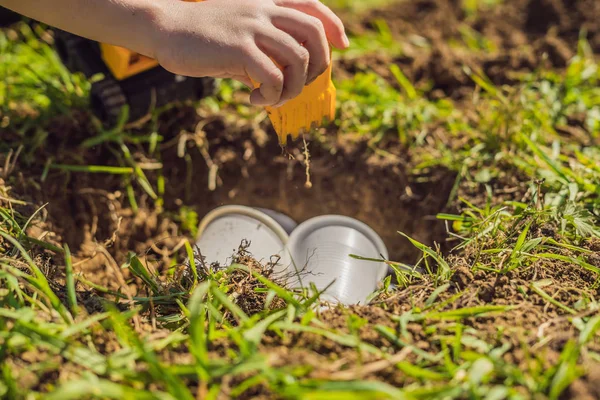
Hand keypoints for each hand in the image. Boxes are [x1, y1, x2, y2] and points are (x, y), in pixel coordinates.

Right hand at [150, 0, 348, 106]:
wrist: (165, 29)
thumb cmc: (202, 37)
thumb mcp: (240, 34)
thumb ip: (265, 50)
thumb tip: (286, 79)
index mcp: (266, 3)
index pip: (312, 6)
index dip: (334, 25)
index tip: (344, 45)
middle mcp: (264, 10)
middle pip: (314, 33)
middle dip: (319, 65)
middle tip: (301, 85)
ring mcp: (252, 27)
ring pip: (299, 58)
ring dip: (294, 88)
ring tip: (273, 98)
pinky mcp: (239, 48)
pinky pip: (274, 77)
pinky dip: (271, 96)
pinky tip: (253, 99)